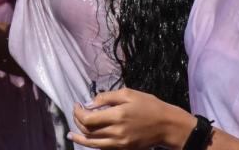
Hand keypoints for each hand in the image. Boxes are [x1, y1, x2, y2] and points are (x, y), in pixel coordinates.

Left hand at [71, 88, 193, 148]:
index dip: (78, 112)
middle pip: (88, 131)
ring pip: (93, 143)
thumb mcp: (129, 93)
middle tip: (76, 113)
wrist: (167, 125)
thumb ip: (107, 97)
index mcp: (117, 116)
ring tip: (71, 133)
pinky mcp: (123, 148)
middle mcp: (116, 132)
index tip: (77, 105)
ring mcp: (119, 143)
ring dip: (80, 137)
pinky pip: (103, 147)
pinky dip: (92, 143)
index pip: (88, 119)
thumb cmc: (149, 105)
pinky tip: (86, 139)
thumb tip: (90, 103)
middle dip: (78, 122)